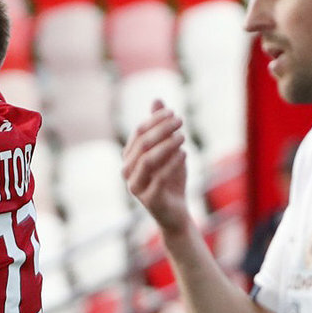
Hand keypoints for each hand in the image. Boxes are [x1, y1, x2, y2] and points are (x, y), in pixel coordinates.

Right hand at [122, 100, 189, 233]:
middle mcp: (127, 171)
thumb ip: (160, 127)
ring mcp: (136, 186)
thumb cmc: (170, 178)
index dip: (155, 120)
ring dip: (166, 145)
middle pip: (142, 143)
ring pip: (148, 160)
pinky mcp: (149, 199)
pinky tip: (183, 154)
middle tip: (180, 120)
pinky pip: (160, 177)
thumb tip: (157, 100)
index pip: (138, 132)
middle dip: (162, 129)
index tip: (173, 112)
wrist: (175, 212)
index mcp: (129, 157)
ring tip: (183, 136)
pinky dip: (172, 163)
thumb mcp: (167, 150)